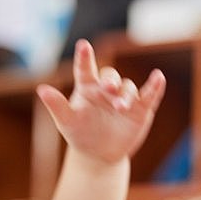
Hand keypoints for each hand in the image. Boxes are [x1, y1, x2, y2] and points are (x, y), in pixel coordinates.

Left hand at [36, 40, 165, 164]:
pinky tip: (159, 77)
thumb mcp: (66, 122)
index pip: (85, 70)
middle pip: (111, 77)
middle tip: (109, 88)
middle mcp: (107, 89)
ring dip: (126, 95)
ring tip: (121, 107)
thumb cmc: (80, 134)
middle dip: (111, 81)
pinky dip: (155, 86)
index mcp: (87, 88)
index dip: (84, 58)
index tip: (83, 45)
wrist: (100, 154)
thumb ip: (57, 105)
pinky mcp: (141, 109)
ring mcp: (125, 98)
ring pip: (128, 88)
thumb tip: (41, 89)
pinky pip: (150, 95)